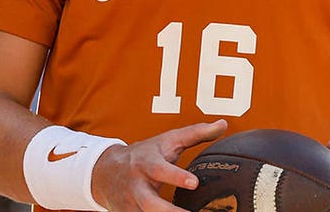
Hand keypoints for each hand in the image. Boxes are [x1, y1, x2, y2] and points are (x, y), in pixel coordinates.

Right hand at [92, 119, 227, 211]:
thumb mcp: (167, 141)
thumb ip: (196, 133)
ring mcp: (131, 204)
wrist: (105, 172)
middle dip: (169, 211)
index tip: (194, 182)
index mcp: (147, 163)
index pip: (161, 170)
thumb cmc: (145, 154)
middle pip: (150, 202)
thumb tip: (223, 124)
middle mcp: (137, 186)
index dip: (176, 176)